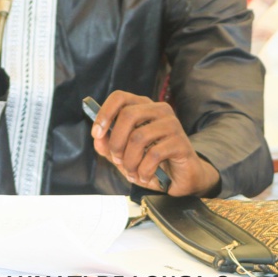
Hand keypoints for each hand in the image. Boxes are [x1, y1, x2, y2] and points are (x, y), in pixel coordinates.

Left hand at [91, 91, 219, 195]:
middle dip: (116, 142)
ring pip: (139, 137)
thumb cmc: (151, 162)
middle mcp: (159, 110)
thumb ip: (108, 146)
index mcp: (144, 107)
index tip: (96, 134)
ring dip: (129, 160)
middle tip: (116, 160)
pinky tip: (144, 177)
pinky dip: (144, 170)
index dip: (105, 113)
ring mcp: (172, 124)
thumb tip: (98, 139)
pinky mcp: (181, 142)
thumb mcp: (124, 155)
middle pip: (128, 115)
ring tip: (131, 173)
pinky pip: (154, 154)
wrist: (181, 178)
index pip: (120, 97)